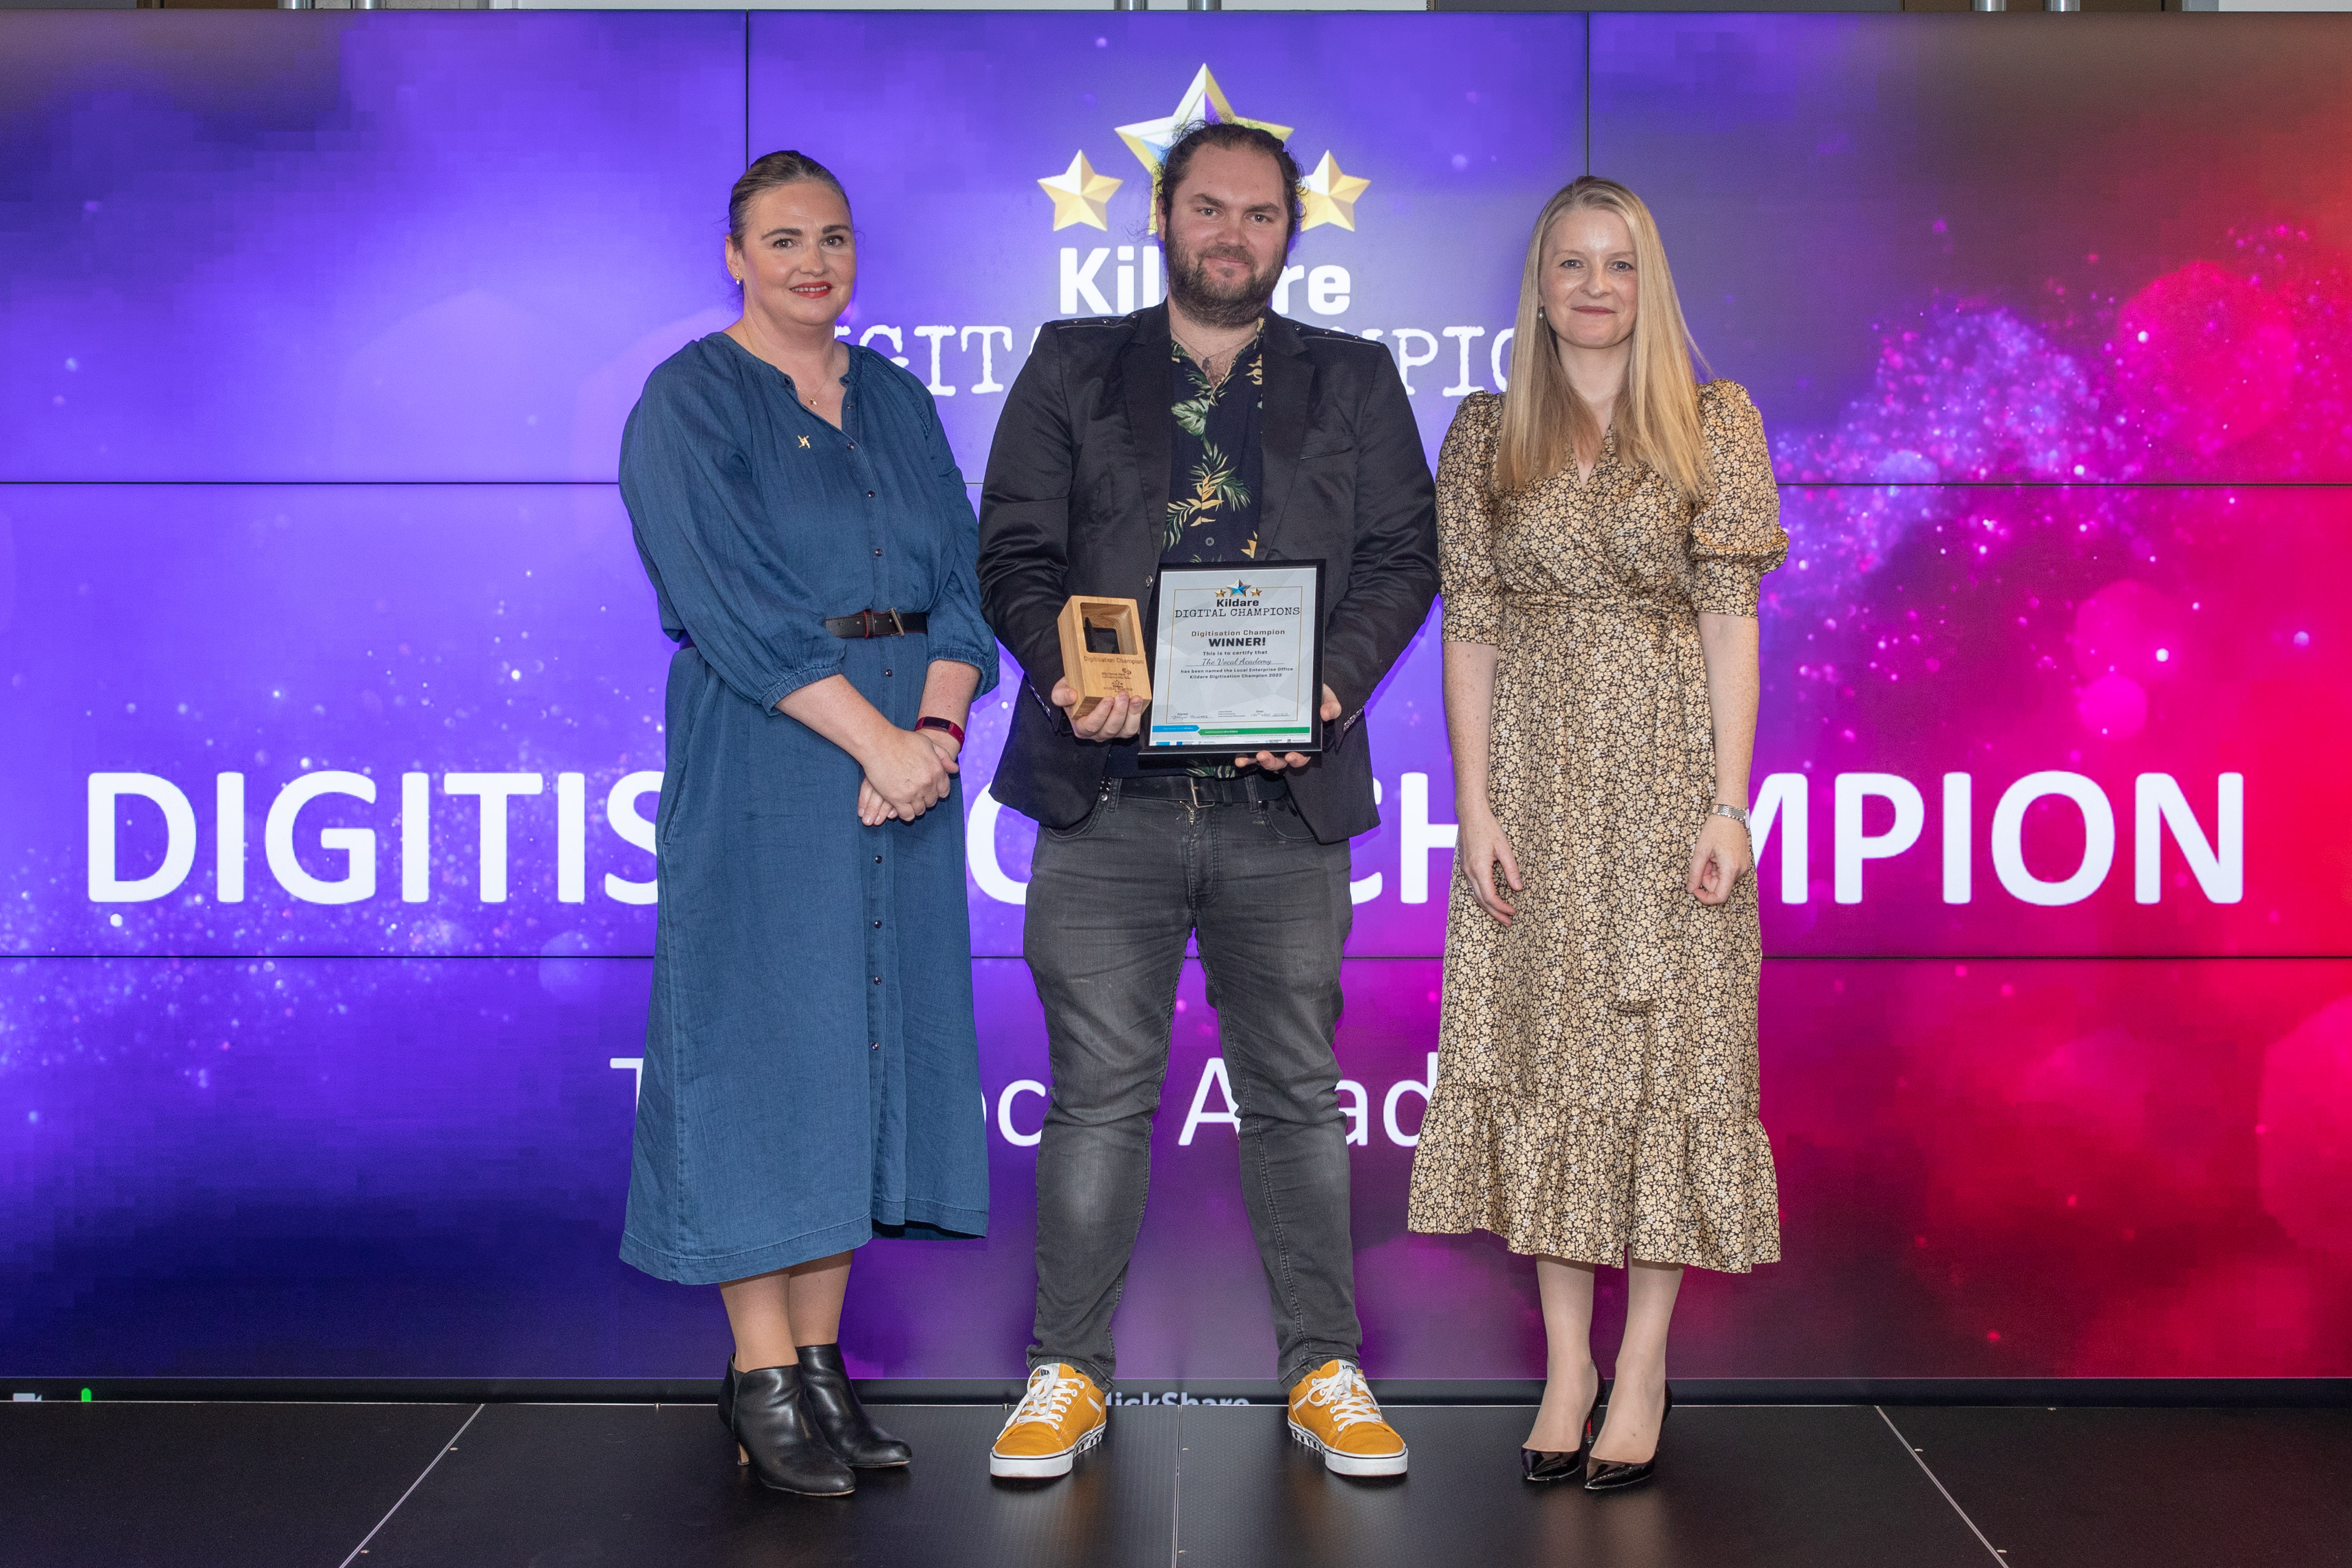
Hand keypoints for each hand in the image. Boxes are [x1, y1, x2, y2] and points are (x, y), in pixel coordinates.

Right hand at [860, 725, 955, 822]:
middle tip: (917, 795)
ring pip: (920, 810)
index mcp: (936, 771)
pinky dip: (906, 814)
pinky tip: (902, 809)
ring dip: (916, 807)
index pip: (944, 790)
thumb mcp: (928, 743)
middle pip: (932, 801)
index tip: (930, 790)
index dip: (938, 791)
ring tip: (909, 802)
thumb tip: (955, 770)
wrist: (879, 743)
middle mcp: (927, 783)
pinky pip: (907, 815)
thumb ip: (943, 757)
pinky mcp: (897, 799)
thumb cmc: (902, 740)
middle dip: (926, 799)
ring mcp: (913, 792)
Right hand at [1052, 678, 1145, 740]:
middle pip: (1110, 728)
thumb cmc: (1073, 693)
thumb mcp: (1059, 691)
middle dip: (1118, 711)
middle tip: (1122, 694)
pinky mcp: (1124, 727)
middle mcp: (1098, 732)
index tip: (1107, 699)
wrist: (1083, 691)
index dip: (1101, 714)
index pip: (1091, 726)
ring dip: (1132, 713)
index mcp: (1081, 727)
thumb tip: (1071, 696)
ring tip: (1134, 698)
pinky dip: (1138, 715)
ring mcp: (1112, 731)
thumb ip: (1060, 695)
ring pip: (1125, 730)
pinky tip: (1139, 703)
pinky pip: (1134, 727)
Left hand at [1236, 686, 1343, 772]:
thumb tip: (1326, 714)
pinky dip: (1244, 755)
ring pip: (1264, 758)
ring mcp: (1272, 742)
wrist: (1296, 683)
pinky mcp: (1258, 736)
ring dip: (1254, 760)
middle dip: (1271, 761)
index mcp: (1305, 740)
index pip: (1302, 755)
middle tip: (1263, 756)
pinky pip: (1251, 749)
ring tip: (1244, 758)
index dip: (1297, 759)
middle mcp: (1287, 745)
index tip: (1291, 756)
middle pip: (1280, 761)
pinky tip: (1238, 756)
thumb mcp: (1325, 697)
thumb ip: (1331, 706)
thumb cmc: (1312, 694)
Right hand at [1458, 808, 1522, 925]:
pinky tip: (1490, 900)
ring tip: (1501, 915)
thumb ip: (1511, 869)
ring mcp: (1465, 870)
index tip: (1513, 911)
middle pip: (1482, 901)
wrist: (1470, 815)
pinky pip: (1472, 888)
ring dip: (1489, 908)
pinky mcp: (1465, 867)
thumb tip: (1518, 888)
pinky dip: (1482, 898)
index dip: (1501, 907)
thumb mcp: (1504, 848)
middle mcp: (1469, 872)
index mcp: (1479, 868)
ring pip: (1475, 896)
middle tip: (1508, 922)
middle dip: (1496, 913)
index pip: (1490, 897)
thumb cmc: (1488, 828)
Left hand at [1686, 813, 1752, 904]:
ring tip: (1709, 854)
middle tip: (1701, 861)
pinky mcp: (1742, 863)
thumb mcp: (1700, 851)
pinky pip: (1727, 872)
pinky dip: (1717, 867)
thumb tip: (1690, 889)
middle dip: (1705, 878)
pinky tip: (1715, 854)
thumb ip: (1695, 872)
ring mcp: (1743, 867)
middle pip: (1719, 887)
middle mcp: (1741, 870)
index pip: (1720, 897)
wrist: (1730, 812)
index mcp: (1731, 869)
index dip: (1705, 897)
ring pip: (1722, 879)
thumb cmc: (1716, 829)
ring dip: (1711, 872)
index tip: (1694, 889)